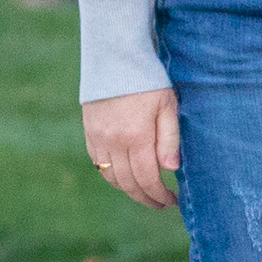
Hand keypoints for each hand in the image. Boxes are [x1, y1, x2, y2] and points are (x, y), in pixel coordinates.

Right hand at [82, 87, 180, 208]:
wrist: (114, 57)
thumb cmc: (148, 79)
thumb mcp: (168, 105)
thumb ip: (169, 139)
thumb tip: (171, 169)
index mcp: (136, 136)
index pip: (147, 179)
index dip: (159, 195)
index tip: (171, 202)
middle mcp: (113, 142)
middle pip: (128, 183)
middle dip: (146, 198)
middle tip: (160, 203)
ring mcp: (98, 138)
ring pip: (111, 176)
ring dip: (129, 190)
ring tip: (145, 192)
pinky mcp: (90, 132)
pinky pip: (99, 163)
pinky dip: (112, 175)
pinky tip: (126, 175)